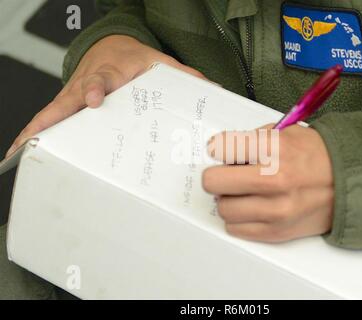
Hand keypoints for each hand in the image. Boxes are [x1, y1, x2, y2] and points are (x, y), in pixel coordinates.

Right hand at [5, 35, 207, 157]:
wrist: (112, 47)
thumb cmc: (134, 59)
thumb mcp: (160, 63)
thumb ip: (184, 77)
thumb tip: (212, 90)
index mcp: (109, 72)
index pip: (100, 80)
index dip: (95, 89)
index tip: (94, 99)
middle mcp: (86, 85)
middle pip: (63, 102)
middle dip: (47, 121)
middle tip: (33, 142)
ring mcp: (73, 96)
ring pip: (50, 114)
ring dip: (33, 133)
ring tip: (17, 157)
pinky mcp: (67, 104)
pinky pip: (48, 119)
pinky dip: (33, 133)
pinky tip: (19, 151)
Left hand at [202, 124, 333, 242]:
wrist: (349, 183)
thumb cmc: (318, 157)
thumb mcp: (286, 132)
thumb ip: (252, 139)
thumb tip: (223, 152)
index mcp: (275, 150)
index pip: (221, 148)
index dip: (218, 148)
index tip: (222, 151)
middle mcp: (274, 181)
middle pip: (213, 182)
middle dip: (217, 175)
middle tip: (226, 174)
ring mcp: (275, 210)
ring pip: (223, 208)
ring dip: (228, 199)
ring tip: (243, 192)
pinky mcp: (276, 232)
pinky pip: (235, 228)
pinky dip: (239, 218)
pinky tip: (252, 207)